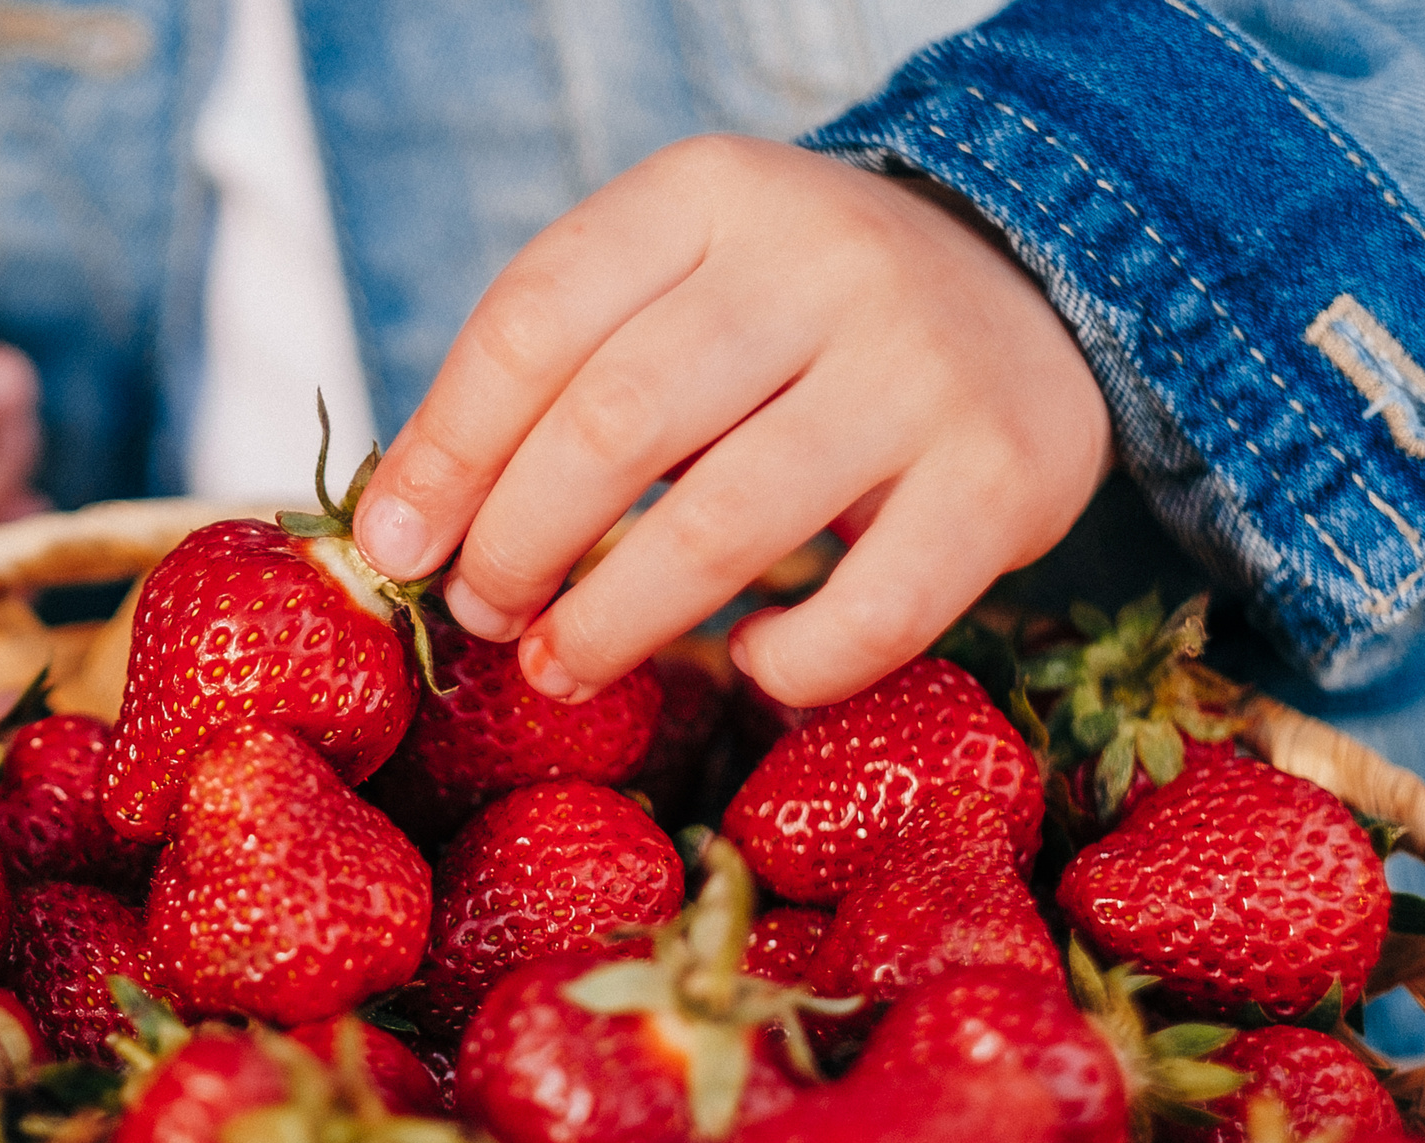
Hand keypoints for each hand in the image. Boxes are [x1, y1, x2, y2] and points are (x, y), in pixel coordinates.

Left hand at [351, 136, 1110, 707]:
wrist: (1027, 287)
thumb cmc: (791, 323)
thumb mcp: (674, 288)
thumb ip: (552, 376)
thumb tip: (404, 529)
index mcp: (710, 194)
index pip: (534, 321)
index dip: (447, 451)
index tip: (396, 547)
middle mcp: (823, 260)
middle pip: (613, 423)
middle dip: (517, 543)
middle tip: (486, 611)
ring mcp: (922, 367)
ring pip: (724, 527)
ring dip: (613, 624)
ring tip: (562, 664)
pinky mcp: (1004, 474)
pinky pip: (870, 612)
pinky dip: (787, 666)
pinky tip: (748, 663)